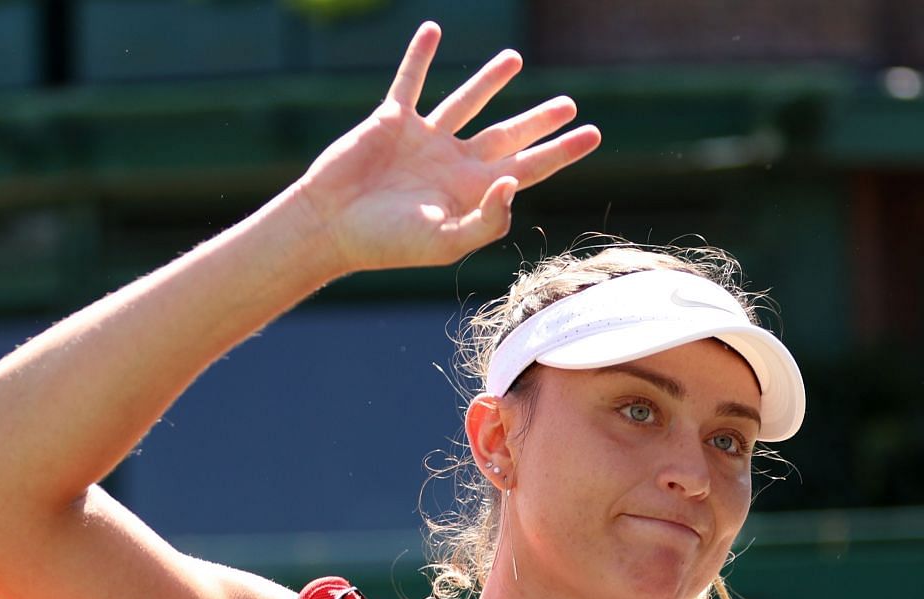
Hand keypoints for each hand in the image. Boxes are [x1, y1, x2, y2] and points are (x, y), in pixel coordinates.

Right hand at [290, 22, 599, 272]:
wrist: (330, 227)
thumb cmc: (385, 243)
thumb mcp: (444, 243)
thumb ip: (486, 219)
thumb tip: (515, 181)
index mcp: (471, 191)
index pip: (528, 167)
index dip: (562, 152)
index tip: (593, 134)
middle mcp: (453, 163)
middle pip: (507, 135)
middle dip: (539, 120)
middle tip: (569, 104)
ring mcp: (424, 139)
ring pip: (466, 101)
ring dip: (489, 79)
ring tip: (514, 59)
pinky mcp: (391, 121)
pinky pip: (410, 81)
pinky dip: (420, 55)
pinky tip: (432, 30)